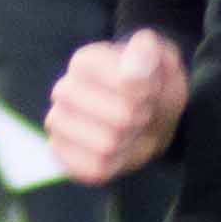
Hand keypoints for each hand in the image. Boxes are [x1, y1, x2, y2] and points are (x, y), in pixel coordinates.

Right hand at [47, 30, 187, 181]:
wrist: (147, 119)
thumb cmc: (152, 87)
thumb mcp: (162, 60)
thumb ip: (148, 52)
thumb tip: (132, 74)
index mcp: (85, 60)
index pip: (127, 83)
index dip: (148, 91)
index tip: (150, 89)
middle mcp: (63, 89)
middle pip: (121, 117)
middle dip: (141, 118)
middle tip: (142, 112)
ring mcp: (58, 123)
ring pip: (107, 145)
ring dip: (129, 141)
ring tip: (129, 129)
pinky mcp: (61, 154)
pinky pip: (94, 168)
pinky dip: (114, 163)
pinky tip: (116, 150)